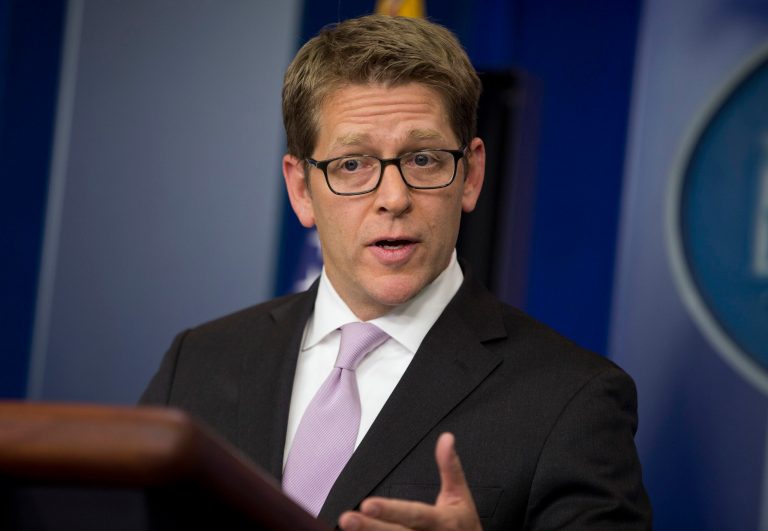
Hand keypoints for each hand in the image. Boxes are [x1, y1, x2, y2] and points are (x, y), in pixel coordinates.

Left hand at [338, 433, 481, 530]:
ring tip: (344, 527)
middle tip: (346, 519)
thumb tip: (446, 438)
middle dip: (369, 528)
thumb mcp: (461, 495)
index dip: (391, 511)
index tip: (367, 505)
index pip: (414, 515)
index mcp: (441, 521)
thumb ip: (450, 467)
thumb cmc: (463, 524)